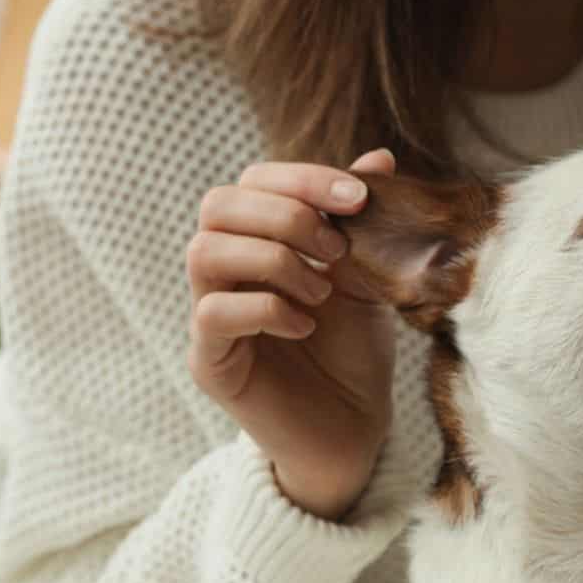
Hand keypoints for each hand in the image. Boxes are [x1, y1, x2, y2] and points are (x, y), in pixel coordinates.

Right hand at [187, 148, 399, 520]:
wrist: (355, 425)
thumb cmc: (354, 348)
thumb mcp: (366, 274)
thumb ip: (361, 220)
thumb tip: (377, 157)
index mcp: (256, 240)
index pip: (253, 181)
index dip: (302, 178)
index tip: (358, 198)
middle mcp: (224, 271)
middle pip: (217, 205)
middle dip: (286, 215)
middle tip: (336, 251)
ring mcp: (209, 315)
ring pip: (204, 252)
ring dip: (274, 260)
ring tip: (320, 292)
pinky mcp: (209, 361)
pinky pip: (212, 313)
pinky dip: (266, 308)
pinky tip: (306, 326)